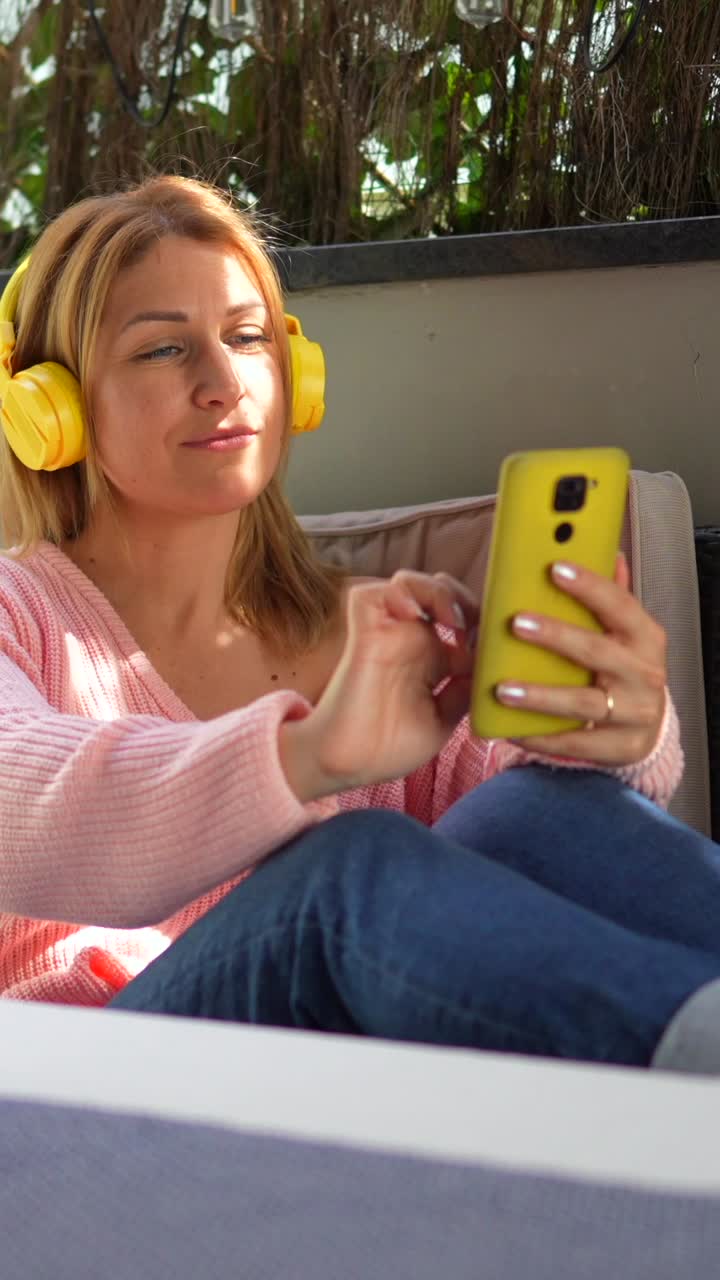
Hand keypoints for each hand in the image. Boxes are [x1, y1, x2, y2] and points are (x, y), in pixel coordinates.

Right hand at [280, 571, 478, 800]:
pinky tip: (414, 616)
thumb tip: (490, 665)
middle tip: (477, 626)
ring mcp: (387, 635)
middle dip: (465, 598)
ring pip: (409, 582)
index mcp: (432, 660)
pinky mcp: (364, 635)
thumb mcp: (443, 720)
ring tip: (451, 622)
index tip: (501, 643)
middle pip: (440, 590)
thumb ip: (464, 691)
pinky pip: (372, 594)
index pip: (463, 619)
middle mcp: (411, 641)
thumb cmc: (388, 748)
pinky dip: (397, 594)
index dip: (485, 621)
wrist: (347, 765)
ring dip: (436, 592)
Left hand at [496, 553, 666, 764]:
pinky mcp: (620, 747)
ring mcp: (634, 713)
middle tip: (516, 623)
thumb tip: (607, 552)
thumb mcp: (626, 634)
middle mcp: (643, 674)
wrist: (650, 727)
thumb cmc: (627, 671)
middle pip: (596, 652)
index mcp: (645, 638)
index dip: (589, 586)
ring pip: (582, 704)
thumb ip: (612, 598)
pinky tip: (510, 728)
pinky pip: (574, 743)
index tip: (556, 569)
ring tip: (503, 689)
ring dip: (540, 696)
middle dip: (555, 636)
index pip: (619, 605)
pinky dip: (541, 737)